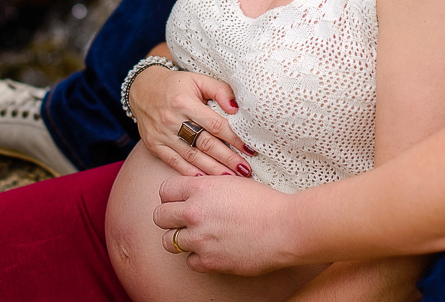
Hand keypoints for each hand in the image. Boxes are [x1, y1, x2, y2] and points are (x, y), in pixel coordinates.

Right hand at [130, 65, 255, 176]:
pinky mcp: (154, 145)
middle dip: (227, 159)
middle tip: (245, 170)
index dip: (234, 138)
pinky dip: (191, 173)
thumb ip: (220, 90)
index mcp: (184, 102)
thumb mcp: (198, 80)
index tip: (250, 149)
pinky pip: (174, 163)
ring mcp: (162, 135)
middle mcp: (172, 120)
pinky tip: (206, 180)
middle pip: (205, 143)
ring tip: (231, 178)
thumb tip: (237, 109)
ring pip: (191, 156)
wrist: (142, 89)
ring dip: (213, 170)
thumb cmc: (176, 85)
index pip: (214, 124)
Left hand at [154, 175, 297, 274]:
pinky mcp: (209, 261)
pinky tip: (212, 250)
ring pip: (168, 242)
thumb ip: (207, 187)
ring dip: (180, 239)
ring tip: (197, 237)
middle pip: (159, 216)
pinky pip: (189, 261)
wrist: (285, 228)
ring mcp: (199, 238)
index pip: (164, 191)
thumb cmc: (265, 202)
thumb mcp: (232, 182)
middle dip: (169, 218)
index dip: (172, 196)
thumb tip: (192, 191)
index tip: (180, 202)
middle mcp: (194, 212)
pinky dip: (198, 257)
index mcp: (200, 188)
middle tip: (183, 221)